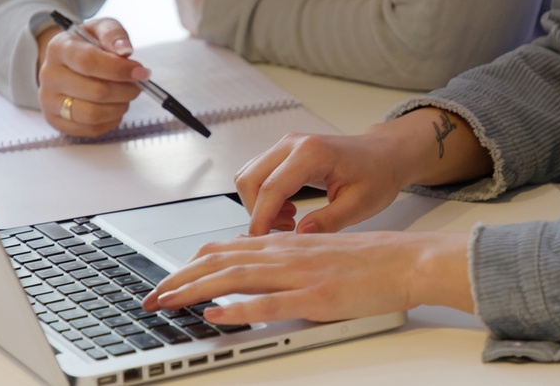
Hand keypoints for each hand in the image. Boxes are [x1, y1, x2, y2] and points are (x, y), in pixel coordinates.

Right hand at [37, 18, 148, 136]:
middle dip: (125, 90)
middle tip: (136, 85)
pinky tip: (114, 107)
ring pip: (93, 115)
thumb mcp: (100, 29)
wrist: (65, 63)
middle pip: (95, 92)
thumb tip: (125, 51)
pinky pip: (91, 129)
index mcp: (59, 49)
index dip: (119, 69)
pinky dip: (111, 120)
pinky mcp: (56, 121)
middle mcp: (49, 76)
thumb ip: (113, 34)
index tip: (140, 71)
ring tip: (125, 96)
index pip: (89, 62)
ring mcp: (49, 101)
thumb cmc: (87, 45)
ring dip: (119, 107)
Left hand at [141, 231, 472, 323]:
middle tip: (153, 297)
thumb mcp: (316, 253)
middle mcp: (284, 254)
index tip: (167, 279)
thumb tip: (254, 272)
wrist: (407, 260)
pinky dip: (237, 310)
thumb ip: (284, 261)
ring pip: (234, 278)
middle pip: (218, 262)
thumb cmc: (366, 260)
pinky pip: (269, 304)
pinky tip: (215, 315)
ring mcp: (299, 275)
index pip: (224, 250)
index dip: (190, 265)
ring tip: (167, 302)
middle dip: (179, 279)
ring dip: (194, 291)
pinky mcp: (316, 298)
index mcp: (284, 244)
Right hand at [236, 132, 406, 235]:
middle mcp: (292, 144)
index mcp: (312, 153)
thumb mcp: (360, 204)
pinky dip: (264, 196)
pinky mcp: (283, 152)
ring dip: (259, 204)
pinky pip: (258, 174)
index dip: (262, 218)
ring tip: (289, 221)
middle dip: (257, 212)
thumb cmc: (377, 175)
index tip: (260, 241)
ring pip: (249, 176)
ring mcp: (285, 145)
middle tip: (284, 231)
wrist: (384, 155)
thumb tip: (298, 235)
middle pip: (250, 179)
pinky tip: (288, 209)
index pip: (272, 188)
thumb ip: (328, 221)